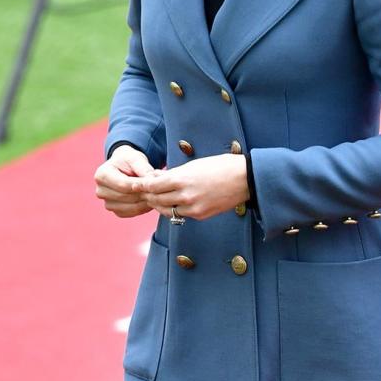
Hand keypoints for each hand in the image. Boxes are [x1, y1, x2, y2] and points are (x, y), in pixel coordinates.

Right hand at [94, 145, 155, 217]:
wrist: (124, 168)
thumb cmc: (129, 161)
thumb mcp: (136, 158)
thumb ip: (143, 168)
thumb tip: (151, 180)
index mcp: (101, 175)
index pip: (123, 185)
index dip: (140, 186)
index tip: (154, 184)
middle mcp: (100, 191)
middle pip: (126, 197)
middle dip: (144, 193)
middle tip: (159, 190)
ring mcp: (107, 203)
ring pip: (130, 207)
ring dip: (145, 202)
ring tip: (156, 194)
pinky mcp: (116, 211)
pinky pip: (132, 213)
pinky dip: (143, 208)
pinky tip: (150, 200)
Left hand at [130, 153, 249, 219]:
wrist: (246, 179)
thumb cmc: (221, 166)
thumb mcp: (194, 165)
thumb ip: (174, 173)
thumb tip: (157, 177)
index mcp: (183, 179)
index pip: (153, 185)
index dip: (142, 185)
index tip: (134, 184)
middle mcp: (186, 196)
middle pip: (157, 199)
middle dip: (147, 196)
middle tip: (140, 192)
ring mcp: (193, 208)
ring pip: (167, 210)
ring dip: (158, 204)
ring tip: (154, 199)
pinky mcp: (200, 215)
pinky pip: (180, 215)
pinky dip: (173, 209)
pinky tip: (171, 204)